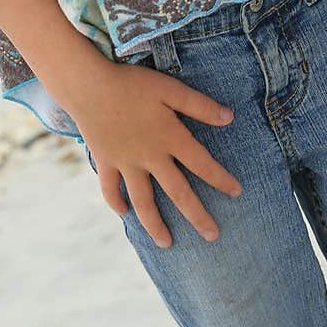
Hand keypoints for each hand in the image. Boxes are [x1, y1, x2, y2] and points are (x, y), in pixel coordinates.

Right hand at [75, 59, 241, 247]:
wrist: (89, 86)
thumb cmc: (132, 83)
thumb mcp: (170, 88)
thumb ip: (199, 105)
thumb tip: (229, 118)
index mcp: (170, 138)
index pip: (202, 164)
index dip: (221, 179)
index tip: (237, 192)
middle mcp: (150, 157)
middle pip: (178, 192)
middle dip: (197, 216)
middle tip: (212, 236)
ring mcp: (126, 163)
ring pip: (143, 201)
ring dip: (155, 224)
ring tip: (166, 243)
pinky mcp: (105, 161)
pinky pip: (111, 189)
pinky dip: (117, 203)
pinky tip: (124, 213)